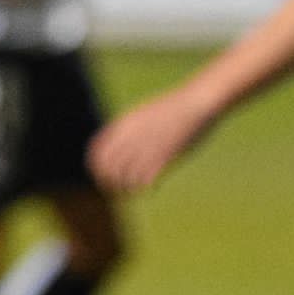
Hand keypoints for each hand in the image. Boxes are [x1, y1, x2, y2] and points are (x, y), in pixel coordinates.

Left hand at [90, 87, 217, 192]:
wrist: (196, 103)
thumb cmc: (172, 110)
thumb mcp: (142, 115)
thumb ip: (127, 130)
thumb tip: (117, 146)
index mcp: (122, 125)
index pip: (97, 153)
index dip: (97, 168)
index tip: (104, 177)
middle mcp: (130, 137)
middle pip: (108, 169)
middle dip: (109, 183)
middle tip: (117, 190)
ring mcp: (146, 146)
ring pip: (125, 177)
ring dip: (127, 188)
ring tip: (133, 191)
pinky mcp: (164, 156)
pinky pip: (145, 180)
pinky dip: (144, 188)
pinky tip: (152, 189)